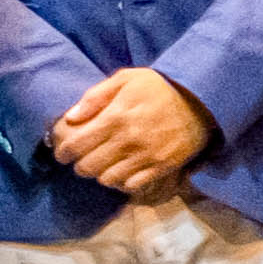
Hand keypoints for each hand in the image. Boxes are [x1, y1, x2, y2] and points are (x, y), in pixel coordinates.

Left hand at [48, 67, 215, 201]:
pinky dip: (122, 182)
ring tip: (101, 166)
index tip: (61, 154)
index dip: (63, 153)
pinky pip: (132, 184)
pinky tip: (121, 171)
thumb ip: (95, 97)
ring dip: (100, 174)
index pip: (78, 144)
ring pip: (108, 179)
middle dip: (80, 165)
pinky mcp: (162, 166)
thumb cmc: (158, 86)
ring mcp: (146, 156)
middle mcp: (128, 140)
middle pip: (90, 166)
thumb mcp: (125, 79)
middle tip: (80, 161)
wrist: (201, 99)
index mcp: (116, 117)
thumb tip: (71, 118)